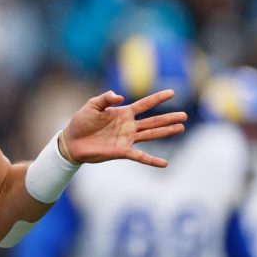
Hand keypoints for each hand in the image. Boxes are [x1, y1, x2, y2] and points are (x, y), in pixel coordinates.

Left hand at [61, 89, 186, 167]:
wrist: (72, 141)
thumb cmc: (81, 121)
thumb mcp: (92, 105)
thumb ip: (105, 98)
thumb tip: (120, 96)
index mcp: (122, 113)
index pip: (144, 104)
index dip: (157, 98)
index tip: (172, 92)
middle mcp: (128, 126)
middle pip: (153, 121)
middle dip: (168, 118)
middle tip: (184, 115)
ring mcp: (127, 139)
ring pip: (151, 135)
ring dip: (166, 132)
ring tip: (181, 128)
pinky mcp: (122, 151)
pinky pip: (140, 156)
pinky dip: (152, 160)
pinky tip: (165, 163)